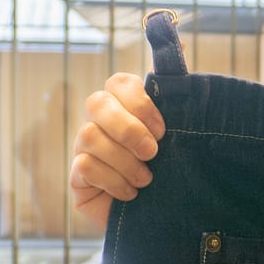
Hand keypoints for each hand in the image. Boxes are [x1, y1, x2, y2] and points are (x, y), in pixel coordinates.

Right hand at [69, 72, 166, 232]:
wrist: (164, 218)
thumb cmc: (172, 172)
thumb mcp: (181, 134)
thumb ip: (178, 93)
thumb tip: (185, 44)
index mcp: (126, 106)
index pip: (119, 81)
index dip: (140, 102)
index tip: (164, 130)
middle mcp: (101, 122)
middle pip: (96, 102)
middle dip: (128, 129)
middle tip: (153, 153)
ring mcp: (85, 148)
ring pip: (90, 136)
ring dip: (124, 161)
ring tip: (146, 180)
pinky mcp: (77, 177)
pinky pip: (84, 166)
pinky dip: (114, 181)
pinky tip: (131, 195)